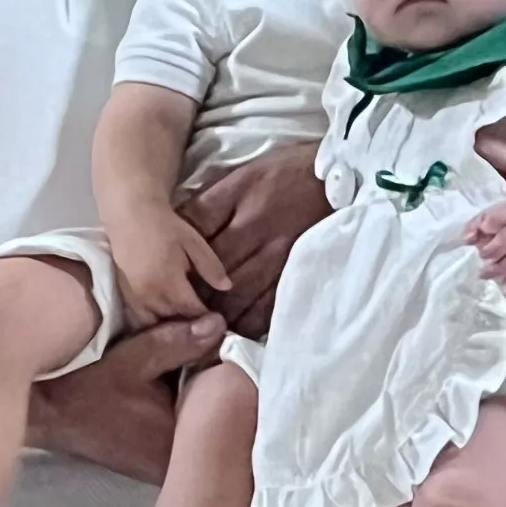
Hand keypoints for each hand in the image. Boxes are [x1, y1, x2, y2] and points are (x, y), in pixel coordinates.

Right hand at [27, 311, 220, 485]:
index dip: (228, 379)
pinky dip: (183, 414)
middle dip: (215, 391)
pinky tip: (174, 391)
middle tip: (211, 356)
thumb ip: (178, 342)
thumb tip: (219, 325)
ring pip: (199, 430)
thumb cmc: (86, 390)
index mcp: (179, 444)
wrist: (46, 415)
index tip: (223, 353)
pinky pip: (183, 436)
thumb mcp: (134, 358)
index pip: (223, 411)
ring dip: (199, 402)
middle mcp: (177, 466)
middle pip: (215, 423)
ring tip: (193, 371)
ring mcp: (165, 469)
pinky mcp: (154, 465)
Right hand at [108, 203, 229, 326]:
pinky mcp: (124, 296)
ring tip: (184, 324)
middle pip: (174, 321)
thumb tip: (227, 288)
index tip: (218, 320)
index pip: (192, 311)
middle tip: (204, 324)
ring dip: (171, 325)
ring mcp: (135, 298)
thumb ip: (210, 266)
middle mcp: (150, 295)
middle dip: (190, 324)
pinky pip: (140, 319)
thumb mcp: (193, 242)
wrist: (129, 215)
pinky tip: (163, 320)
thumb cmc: (165, 227)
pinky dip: (153, 322)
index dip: (206, 318)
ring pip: (155, 323)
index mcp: (169, 283)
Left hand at [183, 141, 328, 338]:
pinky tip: (234, 332)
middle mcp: (259, 232)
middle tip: (173, 317)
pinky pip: (269, 307)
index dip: (177, 263)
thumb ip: (210, 202)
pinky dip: (248, 323)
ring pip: (239, 297)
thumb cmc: (288, 173)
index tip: (160, 281)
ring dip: (217, 316)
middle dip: (192, 298)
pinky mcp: (299, 275)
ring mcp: (281, 258)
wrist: (345, 176)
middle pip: (215, 275)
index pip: (198, 237)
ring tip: (199, 331)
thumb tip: (176, 228)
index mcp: (241, 201)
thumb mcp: (244, 173)